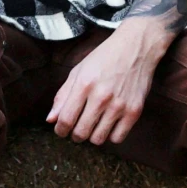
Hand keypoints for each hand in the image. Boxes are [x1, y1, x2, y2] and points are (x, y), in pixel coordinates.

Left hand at [47, 14, 176, 146]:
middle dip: (75, 135)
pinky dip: (110, 136)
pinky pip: (117, 138)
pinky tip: (109, 124)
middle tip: (77, 128)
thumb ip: (63, 96)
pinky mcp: (134, 111)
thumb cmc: (104, 58)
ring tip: (93, 125)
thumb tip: (51, 119)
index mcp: (84, 84)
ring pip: (98, 139)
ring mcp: (119, 105)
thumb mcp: (78, 71)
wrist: (136, 48)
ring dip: (92, 136)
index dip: (60, 130)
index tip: (61, 130)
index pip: (66, 120)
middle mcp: (101, 97)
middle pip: (81, 133)